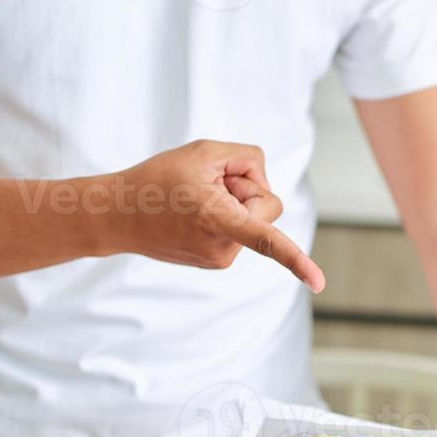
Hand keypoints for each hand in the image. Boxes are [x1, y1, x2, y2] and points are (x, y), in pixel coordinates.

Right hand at [104, 139, 325, 289]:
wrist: (117, 214)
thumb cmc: (157, 180)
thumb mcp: (205, 151)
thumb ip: (248, 158)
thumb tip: (265, 184)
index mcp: (220, 222)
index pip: (267, 240)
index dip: (296, 260)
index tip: (319, 284)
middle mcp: (224, 249)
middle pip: (267, 205)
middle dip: (246, 188)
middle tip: (207, 183)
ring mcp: (221, 259)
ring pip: (252, 218)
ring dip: (231, 202)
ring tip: (193, 200)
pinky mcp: (217, 261)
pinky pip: (238, 228)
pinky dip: (223, 215)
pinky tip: (192, 212)